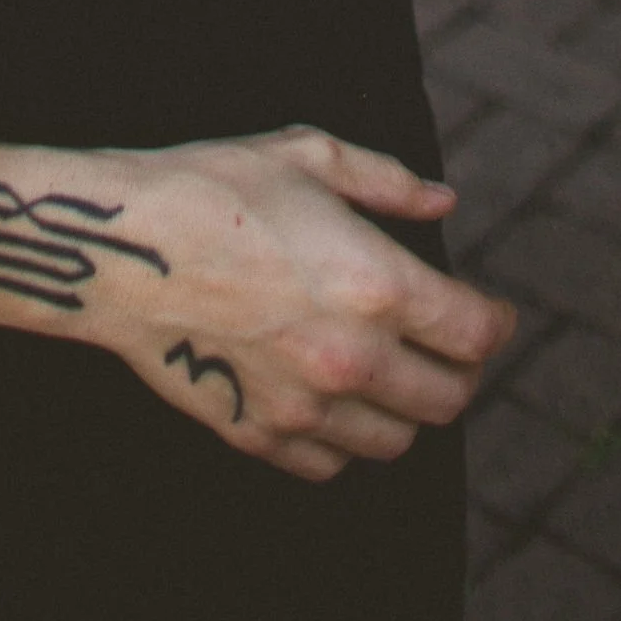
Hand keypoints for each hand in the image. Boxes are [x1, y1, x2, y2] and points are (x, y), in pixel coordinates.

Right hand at [90, 125, 515, 481]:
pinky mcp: (260, 436)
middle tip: (446, 345)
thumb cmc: (217, 186)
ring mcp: (305, 407)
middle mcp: (353, 358)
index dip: (497, 324)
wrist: (122, 248)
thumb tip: (443, 204)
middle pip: (449, 399)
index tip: (493, 314)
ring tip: (389, 372)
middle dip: (460, 372)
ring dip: (405, 410)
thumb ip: (388, 183)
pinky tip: (331, 398)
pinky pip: (331, 464)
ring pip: (395, 441)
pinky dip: (344, 439)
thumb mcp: (310, 156)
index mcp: (378, 285)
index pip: (476, 334)